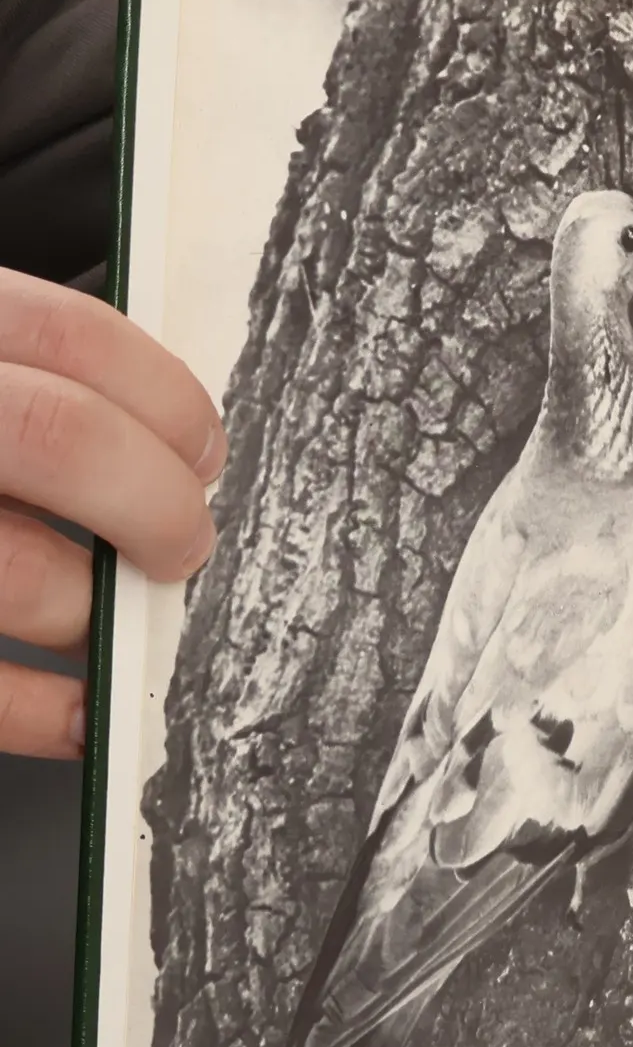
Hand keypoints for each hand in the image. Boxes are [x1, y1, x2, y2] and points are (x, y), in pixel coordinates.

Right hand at [0, 267, 223, 756]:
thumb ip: (5, 388)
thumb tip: (154, 448)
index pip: (60, 335)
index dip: (161, 400)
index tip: (199, 451)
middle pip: (54, 439)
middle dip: (153, 506)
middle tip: (180, 544)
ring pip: (16, 576)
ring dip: (93, 614)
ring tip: (110, 623)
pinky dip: (38, 710)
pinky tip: (73, 710)